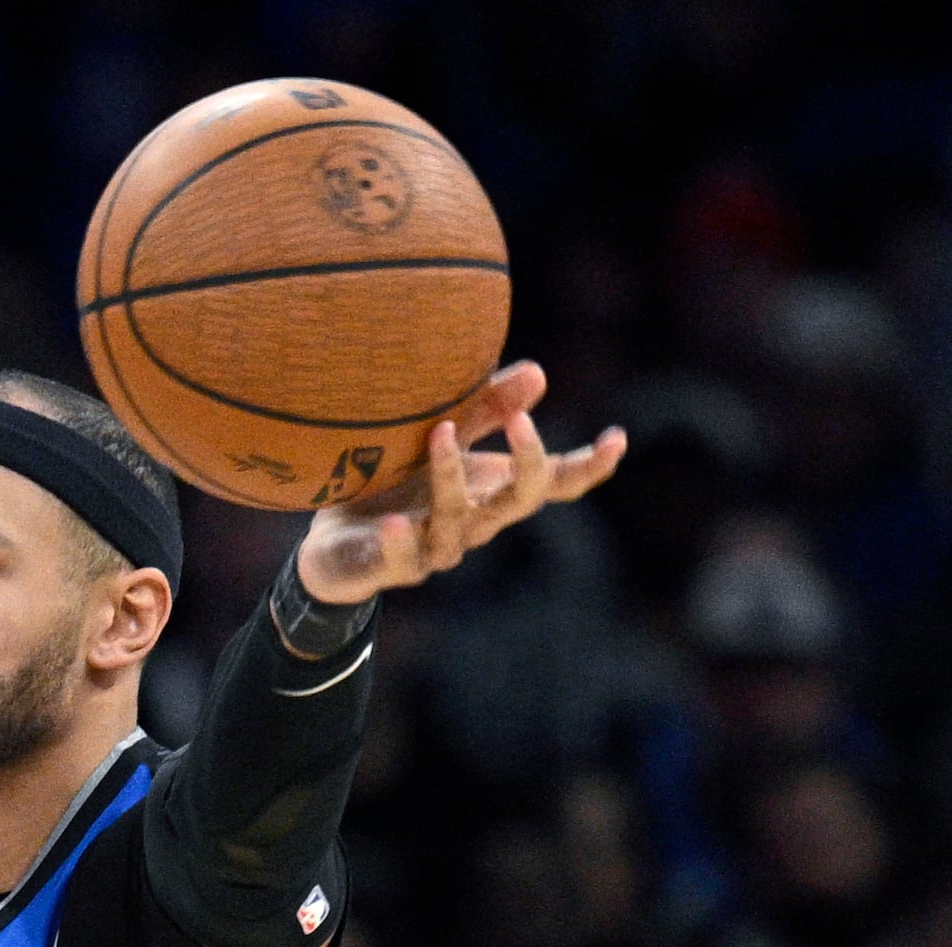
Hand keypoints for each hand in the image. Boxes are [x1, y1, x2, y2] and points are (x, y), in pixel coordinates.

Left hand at [296, 361, 627, 605]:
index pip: (552, 483)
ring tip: (440, 433)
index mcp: (492, 490)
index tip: (617, 438)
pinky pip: (400, 559)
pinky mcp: (389, 567)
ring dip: (452, 480)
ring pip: (456, 524)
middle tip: (522, 423)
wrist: (334, 540)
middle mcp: (473, 522)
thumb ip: (484, 409)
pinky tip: (395, 521)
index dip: (587, 467)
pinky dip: (399, 542)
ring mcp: (433, 547)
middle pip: (517, 503)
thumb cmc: (399, 483)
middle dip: (527, 467)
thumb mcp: (442, 435)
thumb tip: (538, 373)